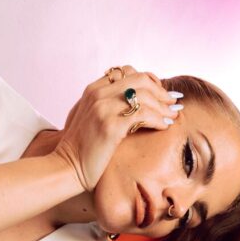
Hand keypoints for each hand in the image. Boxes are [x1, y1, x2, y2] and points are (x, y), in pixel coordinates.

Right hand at [53, 67, 181, 191]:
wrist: (66, 168)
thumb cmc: (81, 149)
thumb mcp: (90, 119)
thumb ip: (105, 106)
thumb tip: (130, 104)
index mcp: (93, 89)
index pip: (127, 72)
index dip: (149, 80)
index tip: (161, 93)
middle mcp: (98, 93)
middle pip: (140, 79)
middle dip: (161, 90)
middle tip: (173, 103)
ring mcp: (103, 108)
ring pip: (144, 95)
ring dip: (164, 105)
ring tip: (173, 115)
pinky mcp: (110, 126)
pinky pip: (143, 115)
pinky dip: (159, 118)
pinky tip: (165, 126)